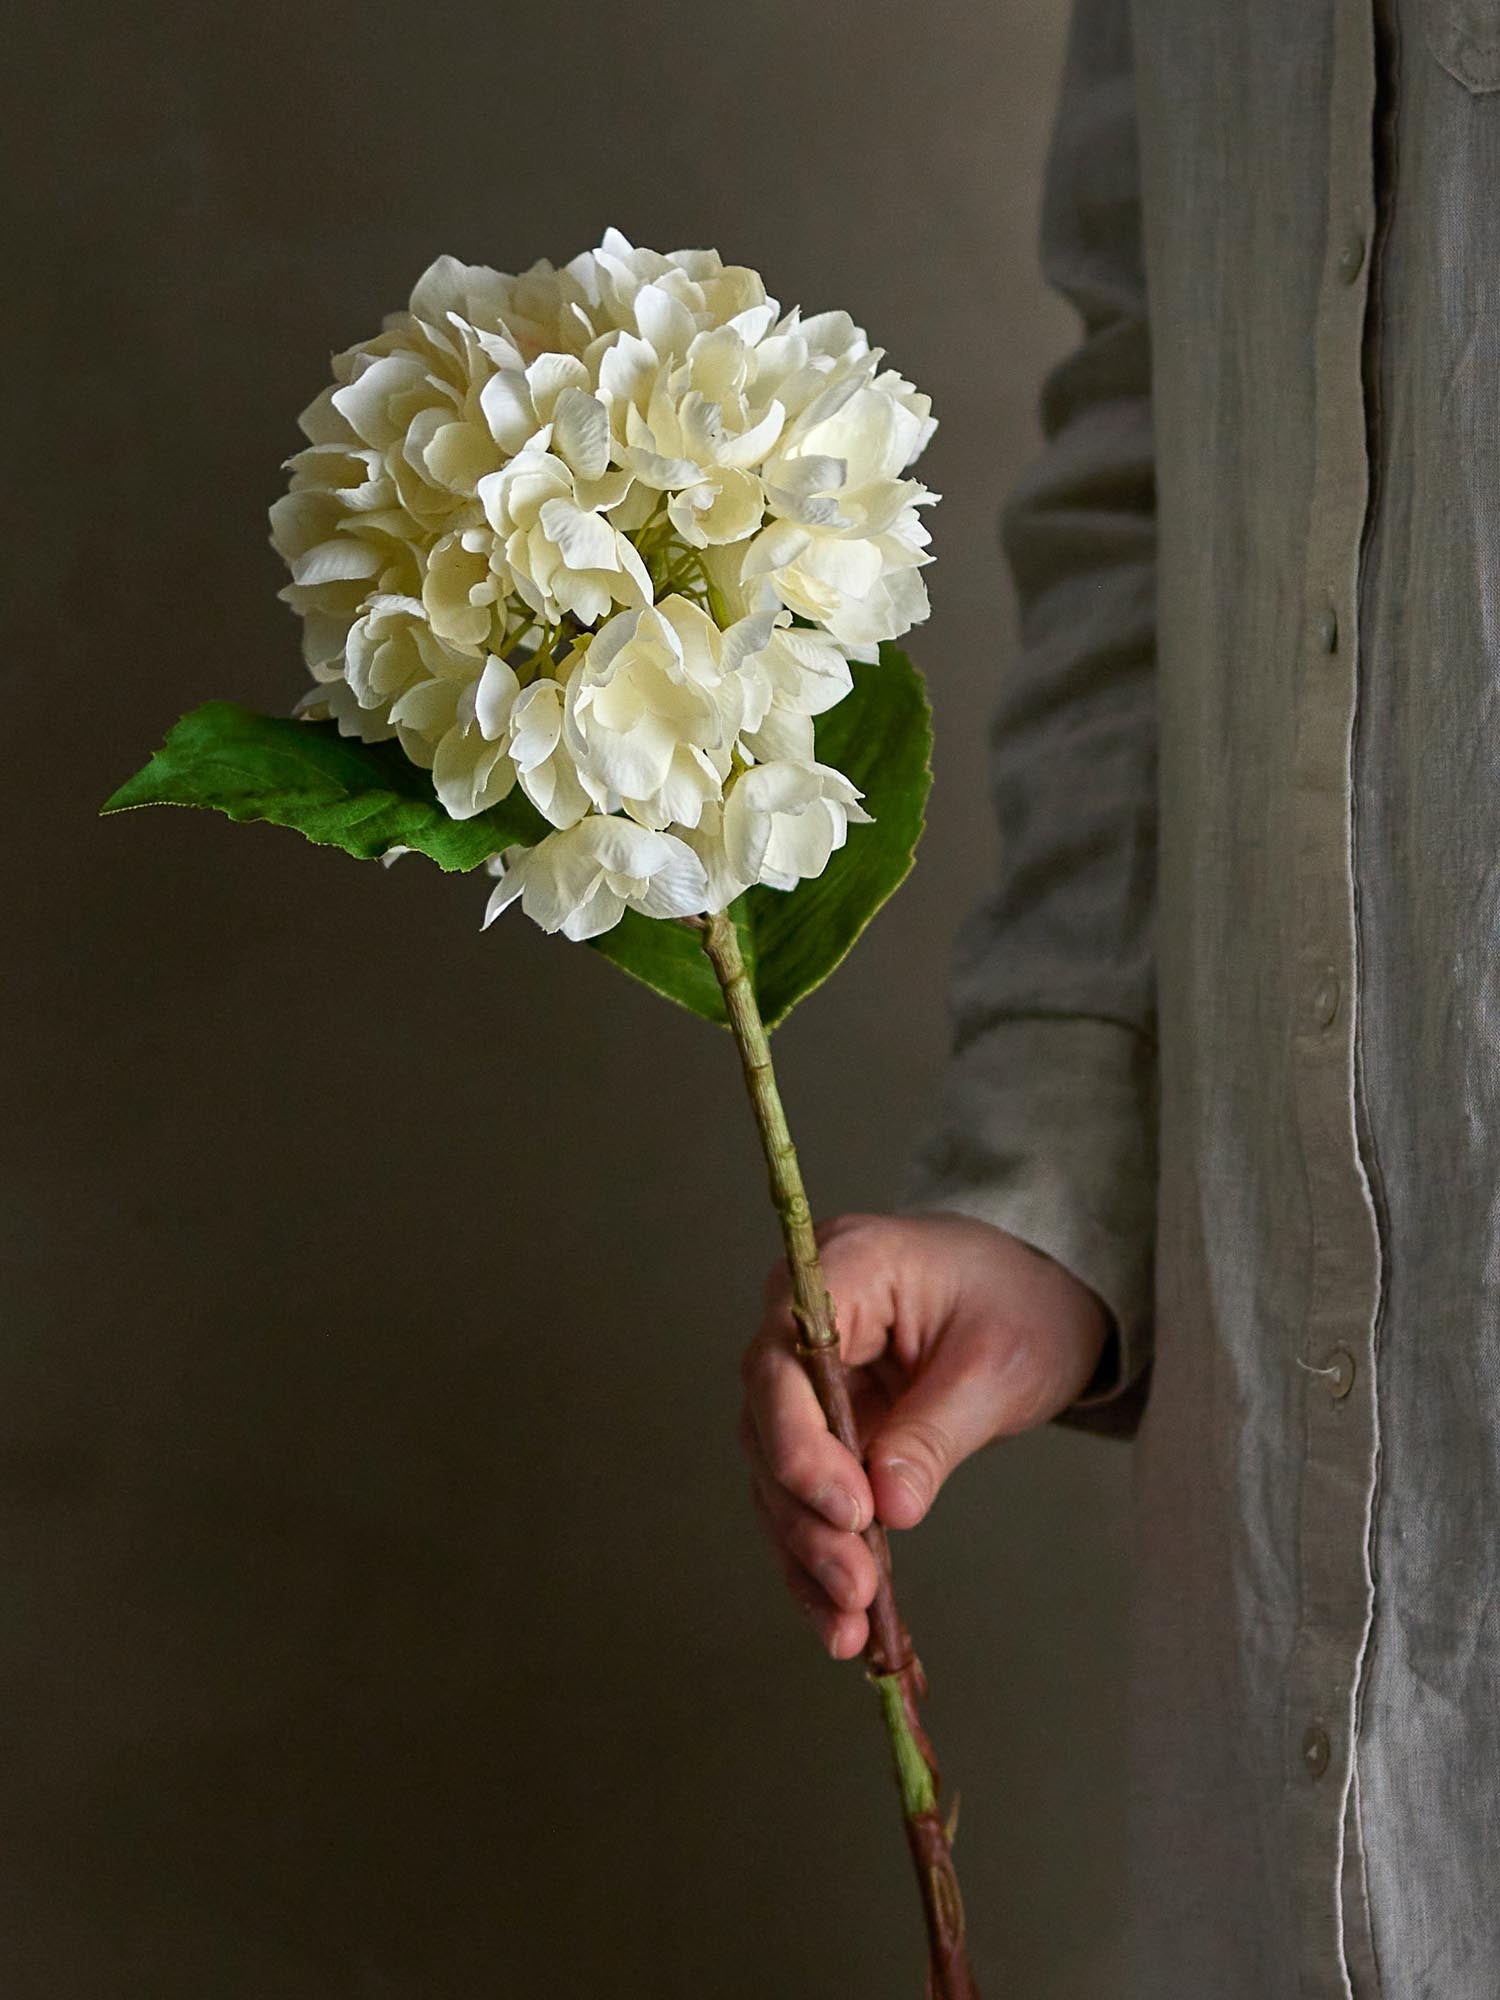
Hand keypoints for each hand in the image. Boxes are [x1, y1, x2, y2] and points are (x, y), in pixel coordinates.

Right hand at [738, 1211, 1109, 1659]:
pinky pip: (804, 1492)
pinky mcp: (824, 1424)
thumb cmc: (1026, 1301)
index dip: (801, 1440)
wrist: (1044, 1291)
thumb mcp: (997, 1366)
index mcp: (845, 1266)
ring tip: (851, 1624)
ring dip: (806, 1551)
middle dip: (806, 1514)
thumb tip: (890, 1509)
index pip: (785, 1356)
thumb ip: (935, 1433)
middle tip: (855, 1589)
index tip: (851, 1510)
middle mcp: (804, 1316)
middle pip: (769, 1421)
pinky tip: (841, 1619)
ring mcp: (808, 1374)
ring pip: (775, 1471)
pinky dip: (818, 1555)